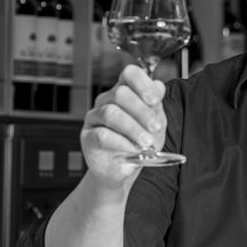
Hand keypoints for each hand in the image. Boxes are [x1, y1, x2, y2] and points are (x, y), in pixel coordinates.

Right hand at [80, 64, 167, 185]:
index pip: (129, 74)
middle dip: (142, 111)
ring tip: (146, 143)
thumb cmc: (139, 145)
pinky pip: (102, 135)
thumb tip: (158, 86)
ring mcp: (95, 118)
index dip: (142, 83)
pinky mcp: (88, 137)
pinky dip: (122, 143)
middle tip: (155, 128)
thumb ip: (156, 107)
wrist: (124, 171)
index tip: (154, 101)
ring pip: (110, 113)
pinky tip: (133, 150)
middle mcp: (107, 101)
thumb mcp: (155, 126)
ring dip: (133, 128)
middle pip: (120, 93)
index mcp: (125, 93)